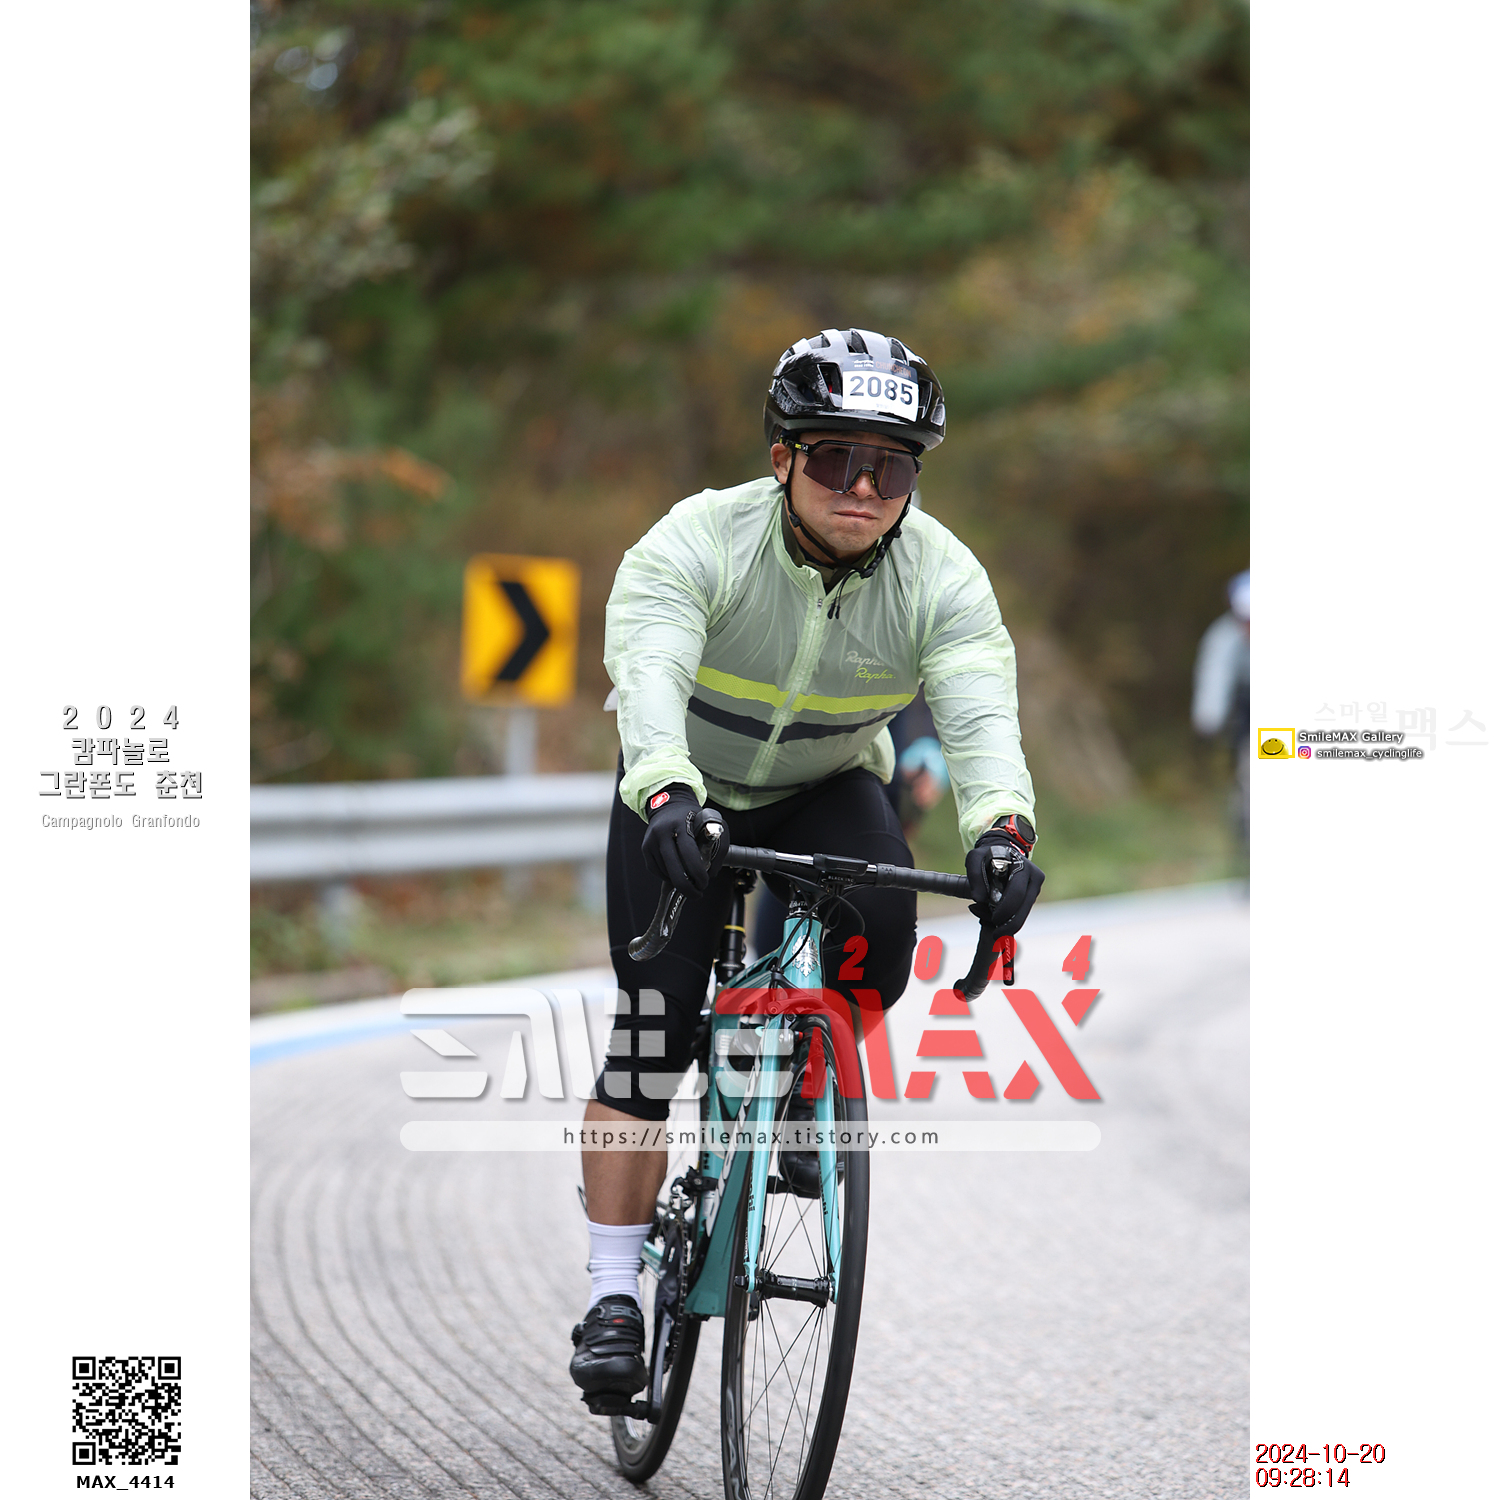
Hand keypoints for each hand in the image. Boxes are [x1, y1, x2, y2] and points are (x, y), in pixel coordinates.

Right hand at [641, 784, 725, 895]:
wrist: (668, 804)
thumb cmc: (692, 817)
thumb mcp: (710, 824)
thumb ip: (718, 846)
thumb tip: (712, 873)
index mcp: (681, 824)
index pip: (689, 855)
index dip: (698, 874)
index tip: (704, 882)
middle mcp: (662, 832)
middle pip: (674, 870)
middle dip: (687, 887)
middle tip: (697, 893)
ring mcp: (651, 841)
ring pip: (665, 872)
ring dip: (678, 880)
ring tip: (689, 877)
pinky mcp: (645, 848)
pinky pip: (656, 871)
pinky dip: (667, 875)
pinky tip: (676, 870)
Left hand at [965, 815, 1043, 936]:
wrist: (1002, 850)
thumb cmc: (987, 855)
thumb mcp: (974, 858)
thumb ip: (974, 875)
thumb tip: (979, 898)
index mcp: (1023, 867)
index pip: (1016, 894)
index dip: (1005, 910)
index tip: (994, 920)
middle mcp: (1034, 878)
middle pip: (1024, 908)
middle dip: (1010, 924)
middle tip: (996, 936)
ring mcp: (1035, 888)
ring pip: (1024, 913)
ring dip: (1008, 921)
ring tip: (992, 925)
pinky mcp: (1031, 895)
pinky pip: (1021, 911)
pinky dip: (1009, 918)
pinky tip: (996, 919)